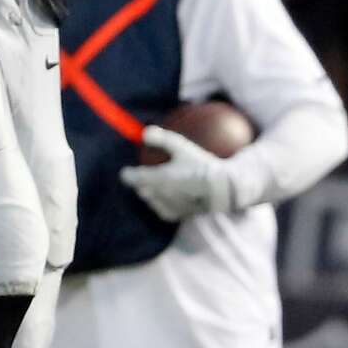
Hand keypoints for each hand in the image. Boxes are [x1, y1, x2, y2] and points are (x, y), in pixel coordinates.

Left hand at [119, 126, 236, 221]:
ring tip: (157, 186)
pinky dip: (163, 203)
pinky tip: (170, 198)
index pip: (134, 178)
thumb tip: (144, 132)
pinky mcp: (178, 215)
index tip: (125, 172)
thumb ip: (162, 139)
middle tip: (143, 176)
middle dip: (140, 184)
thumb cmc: (202, 165)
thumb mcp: (182, 147)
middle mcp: (159, 195)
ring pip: (151, 201)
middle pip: (141, 190)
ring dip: (151, 193)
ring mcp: (168, 207)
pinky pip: (164, 210)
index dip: (127, 175)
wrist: (222, 190)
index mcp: (157, 179)